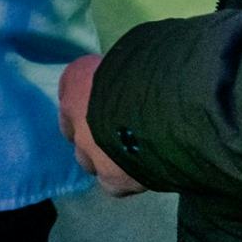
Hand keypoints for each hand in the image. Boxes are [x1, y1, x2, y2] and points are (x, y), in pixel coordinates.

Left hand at [57, 55, 146, 197]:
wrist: (169, 108)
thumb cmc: (154, 69)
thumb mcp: (134, 56)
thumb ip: (126, 67)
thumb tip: (138, 71)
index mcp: (76, 77)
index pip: (71, 87)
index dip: (91, 97)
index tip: (108, 100)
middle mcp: (74, 115)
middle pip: (74, 126)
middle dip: (91, 129)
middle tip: (120, 129)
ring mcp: (89, 149)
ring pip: (88, 159)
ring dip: (104, 156)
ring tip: (133, 153)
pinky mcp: (111, 178)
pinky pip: (113, 184)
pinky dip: (125, 180)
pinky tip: (144, 173)